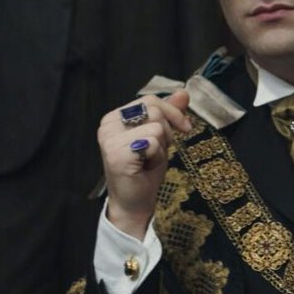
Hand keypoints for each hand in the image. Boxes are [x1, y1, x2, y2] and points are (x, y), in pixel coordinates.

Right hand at [99, 91, 192, 238]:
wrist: (135, 201)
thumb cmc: (145, 168)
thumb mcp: (161, 136)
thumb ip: (169, 113)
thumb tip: (184, 92)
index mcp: (115, 116)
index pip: (150, 100)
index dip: (173, 111)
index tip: (185, 127)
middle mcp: (108, 124)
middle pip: (154, 109)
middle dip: (167, 130)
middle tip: (158, 149)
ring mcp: (109, 139)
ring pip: (156, 125)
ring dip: (162, 145)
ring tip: (149, 158)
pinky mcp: (116, 153)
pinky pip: (152, 141)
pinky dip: (157, 154)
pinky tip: (146, 165)